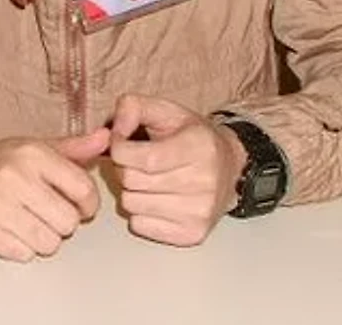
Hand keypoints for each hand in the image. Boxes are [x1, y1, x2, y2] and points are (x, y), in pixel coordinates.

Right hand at [0, 127, 109, 261]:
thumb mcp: (32, 147)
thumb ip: (72, 148)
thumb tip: (107, 139)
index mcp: (33, 154)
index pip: (83, 190)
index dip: (87, 204)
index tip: (79, 206)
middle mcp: (15, 177)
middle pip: (68, 222)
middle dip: (63, 223)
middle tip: (45, 213)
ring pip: (49, 243)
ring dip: (43, 239)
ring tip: (27, 221)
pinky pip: (24, 255)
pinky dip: (20, 247)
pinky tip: (8, 229)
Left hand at [110, 94, 246, 246]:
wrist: (229, 166)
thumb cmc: (191, 136)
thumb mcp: (165, 109)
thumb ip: (133, 107)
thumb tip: (111, 132)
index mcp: (199, 146)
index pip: (144, 158)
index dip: (120, 150)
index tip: (120, 144)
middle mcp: (204, 181)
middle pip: (133, 181)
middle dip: (124, 168)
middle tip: (136, 161)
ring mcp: (200, 211)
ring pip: (132, 204)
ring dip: (130, 190)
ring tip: (147, 178)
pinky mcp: (193, 234)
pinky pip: (140, 225)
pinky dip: (139, 211)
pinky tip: (155, 197)